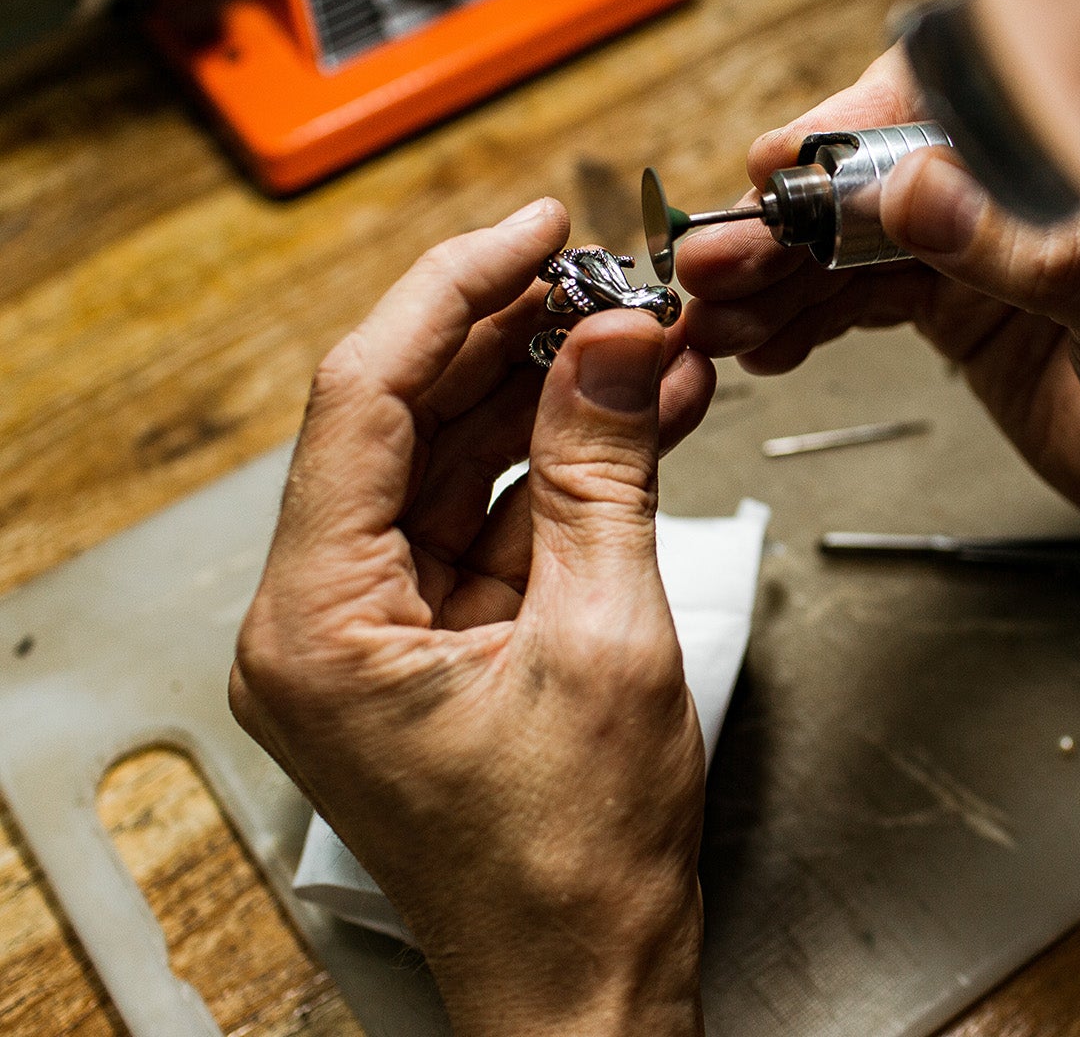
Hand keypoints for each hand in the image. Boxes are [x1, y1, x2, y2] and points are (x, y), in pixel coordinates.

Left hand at [230, 199, 715, 1036]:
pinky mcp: (438, 647)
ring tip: (647, 343)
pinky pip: (496, 524)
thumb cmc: (572, 866)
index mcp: (316, 621)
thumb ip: (607, 473)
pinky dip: (568, 473)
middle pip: (408, 422)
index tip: (532, 231)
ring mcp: (380, 634)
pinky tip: (639, 420)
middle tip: (610, 282)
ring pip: (459, 467)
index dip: (454, 293)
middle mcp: (323, 621)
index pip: (364, 398)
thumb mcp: (607, 639)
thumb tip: (617, 346)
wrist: (590, 977)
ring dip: (556, 403)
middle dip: (517, 343)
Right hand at [679, 50, 1079, 588]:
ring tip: (715, 309)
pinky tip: (762, 340)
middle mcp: (1029, 184)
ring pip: (860, 242)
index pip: (951, 101)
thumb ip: (1042, 250)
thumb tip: (921, 190)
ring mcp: (993, 250)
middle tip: (719, 256)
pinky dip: (809, 321)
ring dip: (782, 275)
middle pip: (882, 175)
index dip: (855, 131)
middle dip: (791, 216)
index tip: (787, 167)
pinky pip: (869, 301)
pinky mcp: (972, 316)